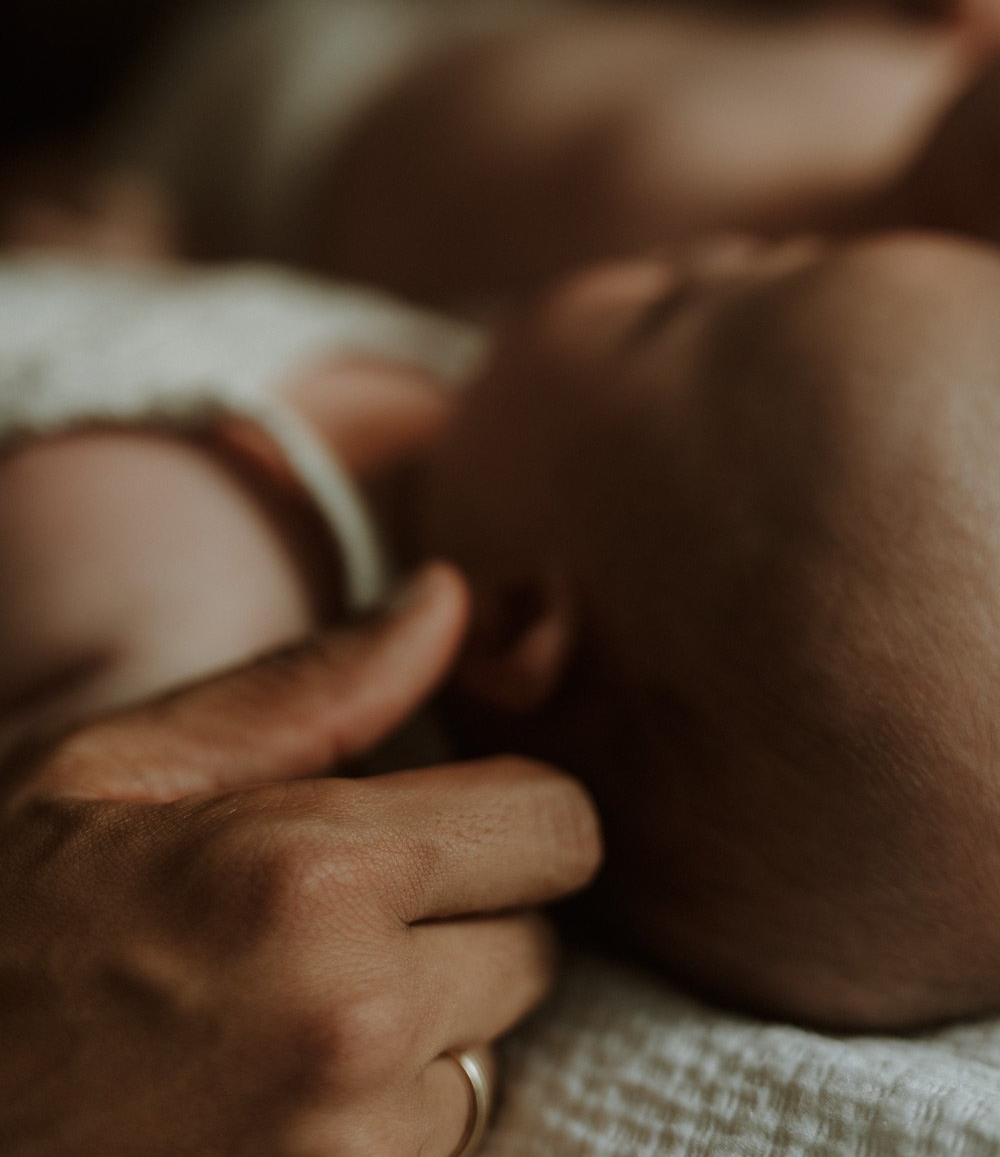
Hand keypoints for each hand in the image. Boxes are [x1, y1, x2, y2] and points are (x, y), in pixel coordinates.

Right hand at [0, 565, 601, 1156]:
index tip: (441, 818)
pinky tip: (281, 1084)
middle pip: (539, 943)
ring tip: (295, 1003)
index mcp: (310, 870)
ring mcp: (347, 1148)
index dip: (507, 811)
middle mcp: (354, 1017)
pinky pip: (438, 1141)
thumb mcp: (122, 768)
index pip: (557, 825)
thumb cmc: (2, 918)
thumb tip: (447, 599)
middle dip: (466, 913)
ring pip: (494, 1049)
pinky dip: (386, 1112)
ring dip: (428, 1021)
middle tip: (345, 912)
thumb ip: (313, 684)